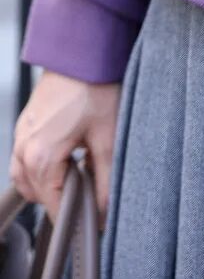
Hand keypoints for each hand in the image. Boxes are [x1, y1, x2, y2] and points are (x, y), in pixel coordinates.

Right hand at [10, 70, 120, 230]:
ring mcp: (21, 136)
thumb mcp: (107, 138)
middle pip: (37, 195)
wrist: (81, 53)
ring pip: (26, 180)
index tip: (91, 224)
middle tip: (90, 197)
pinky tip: (64, 161)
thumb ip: (105, 180)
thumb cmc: (94, 88)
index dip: (73, 217)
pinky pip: (23, 160)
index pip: (51, 205)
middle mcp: (25, 148)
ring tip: (78, 177)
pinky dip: (39, 169)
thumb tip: (103, 212)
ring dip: (48, 186)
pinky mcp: (25, 125)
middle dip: (62, 200)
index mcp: (42, 156)